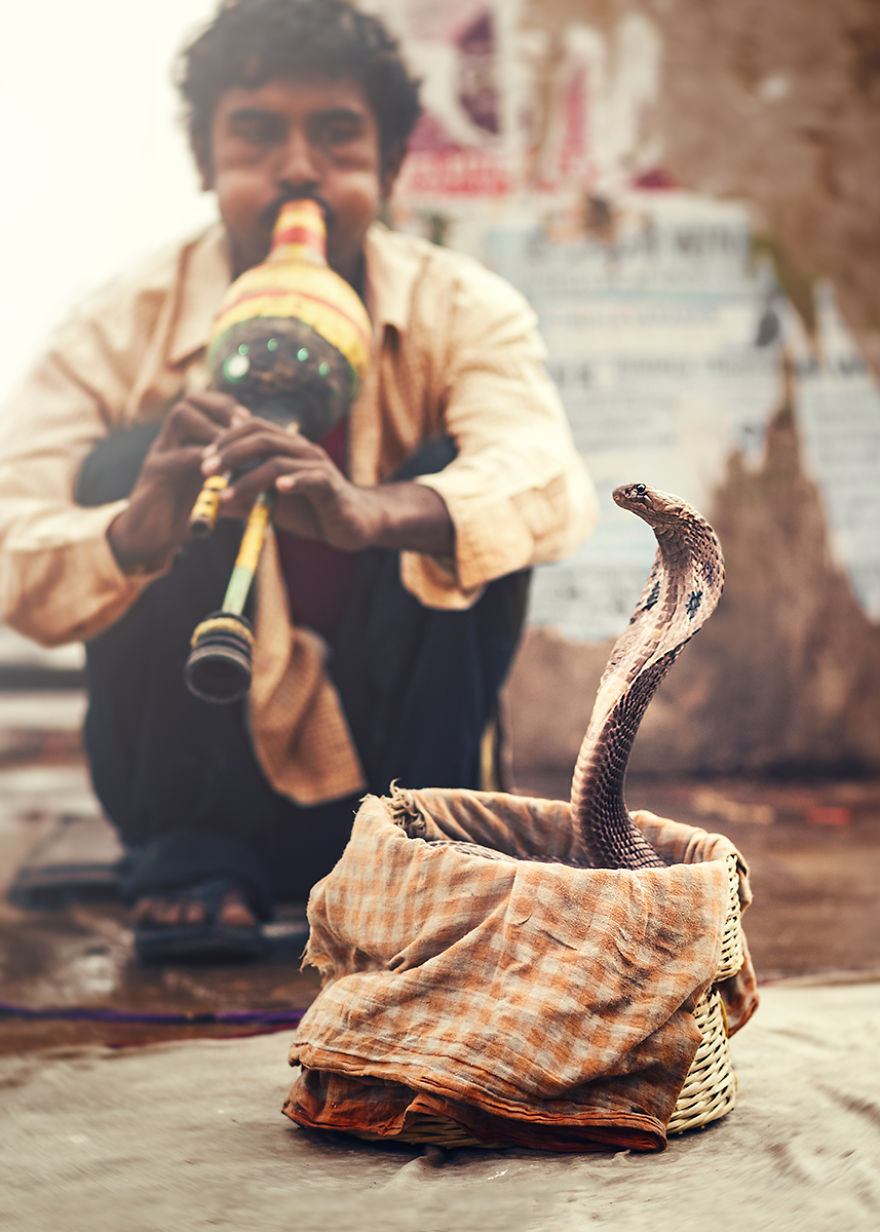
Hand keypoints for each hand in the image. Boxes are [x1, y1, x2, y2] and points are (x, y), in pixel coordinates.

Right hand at [108, 392, 249, 571]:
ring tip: (231, 444)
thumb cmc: (184, 513)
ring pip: (181, 416)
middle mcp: (171, 440)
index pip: (203, 403)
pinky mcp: (155, 473)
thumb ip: (234, 480)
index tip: (249, 420)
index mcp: (184, 441)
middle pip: (191, 401)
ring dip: (211, 427)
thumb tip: (271, 479)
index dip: (227, 407)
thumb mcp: (212, 491)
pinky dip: (201, 458)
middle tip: (243, 427)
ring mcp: (160, 453)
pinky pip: (176, 455)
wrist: (149, 538)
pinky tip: (220, 469)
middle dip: (221, 409)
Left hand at [201, 417, 380, 549]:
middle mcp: (301, 449)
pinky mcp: (330, 486)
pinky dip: (293, 482)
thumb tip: (210, 503)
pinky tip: (278, 489)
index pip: (252, 427)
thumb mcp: (271, 503)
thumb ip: (245, 498)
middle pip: (261, 437)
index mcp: (286, 446)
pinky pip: (311, 479)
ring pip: (279, 461)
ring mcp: (317, 465)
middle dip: (229, 453)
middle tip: (205, 471)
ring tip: (225, 494)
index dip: (225, 439)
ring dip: (248, 477)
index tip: (202, 458)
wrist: (352, 523)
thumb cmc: (311, 510)